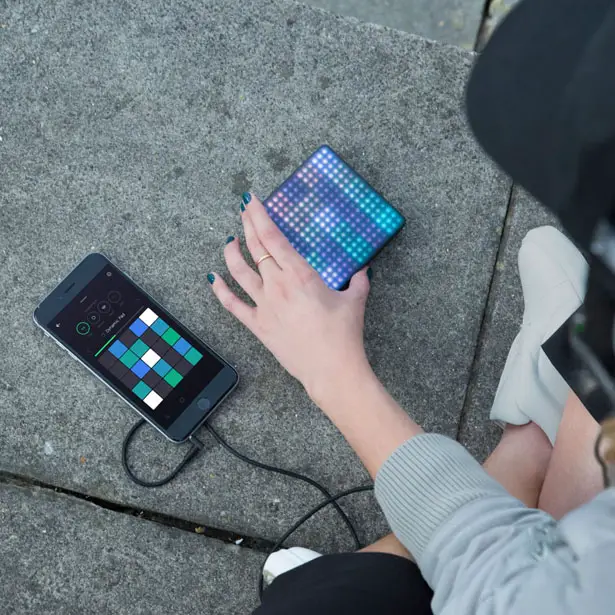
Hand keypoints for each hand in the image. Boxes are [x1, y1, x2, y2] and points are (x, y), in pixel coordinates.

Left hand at [207, 192, 371, 397]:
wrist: (331, 369)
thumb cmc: (343, 335)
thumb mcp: (355, 301)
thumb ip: (359, 281)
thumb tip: (363, 271)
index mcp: (300, 274)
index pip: (273, 237)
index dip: (259, 216)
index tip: (251, 201)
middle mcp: (277, 285)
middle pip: (255, 248)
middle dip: (247, 225)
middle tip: (243, 211)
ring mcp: (264, 305)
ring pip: (239, 271)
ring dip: (231, 253)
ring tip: (230, 241)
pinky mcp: (257, 325)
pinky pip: (232, 305)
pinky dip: (220, 290)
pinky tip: (213, 278)